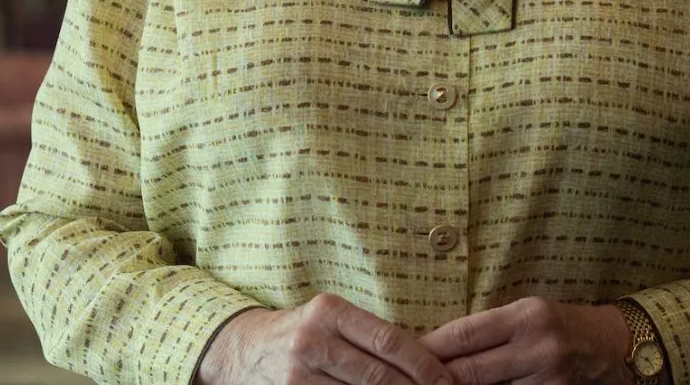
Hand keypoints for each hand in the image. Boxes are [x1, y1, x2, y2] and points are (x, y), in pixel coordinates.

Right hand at [198, 293, 453, 384]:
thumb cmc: (303, 333)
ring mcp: (298, 374)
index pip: (390, 342)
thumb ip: (371, 338)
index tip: (447, 382)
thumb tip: (427, 365)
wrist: (242, 350)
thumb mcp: (332, 320)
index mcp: (330, 311)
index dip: (425, 367)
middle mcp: (312, 340)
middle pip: (379, 377)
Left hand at [421, 298, 631, 384]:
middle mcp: (538, 349)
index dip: (430, 348)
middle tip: (410, 380)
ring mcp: (548, 382)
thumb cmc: (560, 326)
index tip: (405, 357)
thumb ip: (489, 330)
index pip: (465, 334)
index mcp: (527, 317)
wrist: (613, 350)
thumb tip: (436, 347)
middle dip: (436, 379)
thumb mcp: (527, 314)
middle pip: (470, 371)